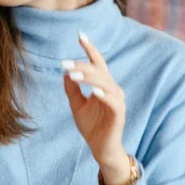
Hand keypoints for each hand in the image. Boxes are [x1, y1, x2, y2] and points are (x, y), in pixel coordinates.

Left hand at [62, 32, 129, 183]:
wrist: (100, 149)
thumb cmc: (92, 127)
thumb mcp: (77, 105)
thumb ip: (72, 89)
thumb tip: (65, 72)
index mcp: (103, 85)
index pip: (98, 63)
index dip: (90, 49)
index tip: (80, 35)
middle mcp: (113, 90)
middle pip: (99, 71)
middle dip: (82, 66)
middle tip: (65, 64)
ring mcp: (117, 101)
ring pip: (106, 83)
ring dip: (90, 78)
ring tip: (74, 75)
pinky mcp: (119, 114)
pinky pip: (113, 102)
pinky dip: (104, 95)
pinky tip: (94, 91)